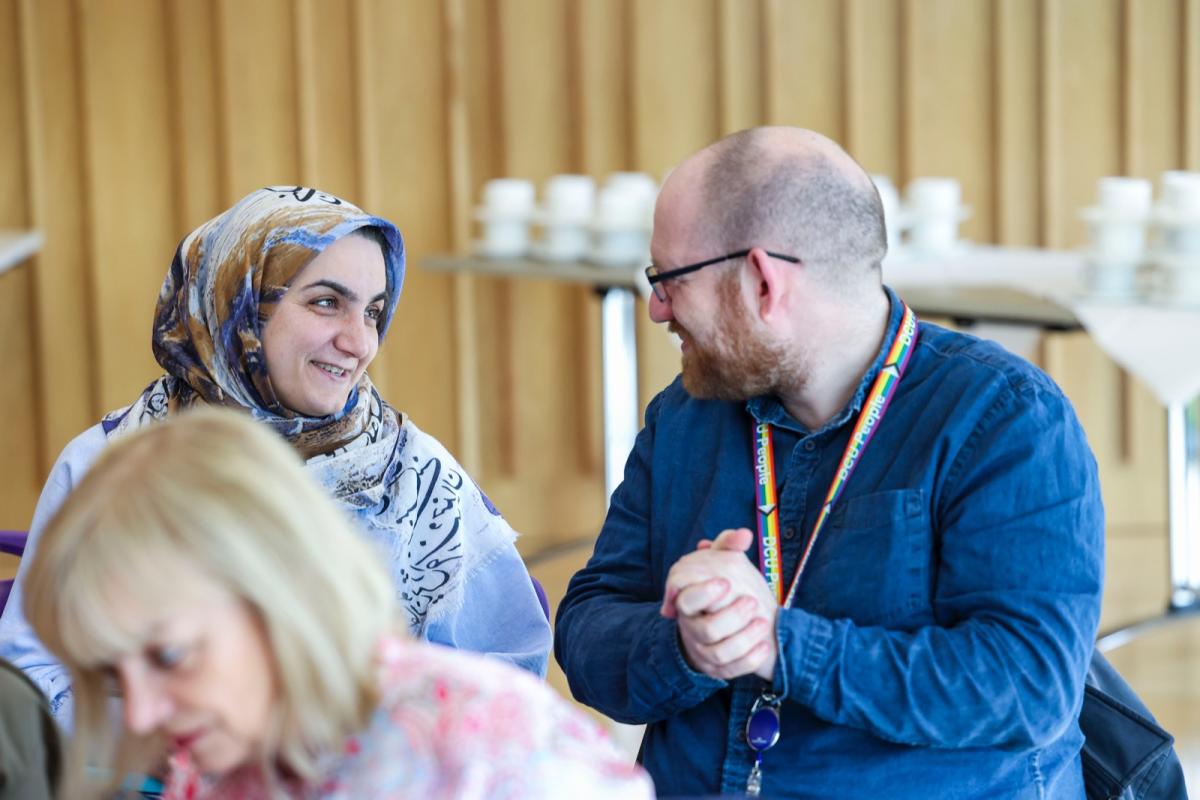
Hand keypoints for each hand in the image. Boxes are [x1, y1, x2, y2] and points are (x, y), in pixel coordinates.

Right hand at [661, 528, 779, 681]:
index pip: (684, 599)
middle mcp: (692, 628)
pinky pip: (733, 670)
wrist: (730, 623)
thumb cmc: (725, 591)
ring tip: (763, 620)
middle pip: (705, 629)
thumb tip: (743, 534)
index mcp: (688, 602)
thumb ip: (729, 546)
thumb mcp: (724, 565)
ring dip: (745, 637)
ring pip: (719, 653)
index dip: (703, 593)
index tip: (726, 583)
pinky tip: (764, 643)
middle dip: (731, 617)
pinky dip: (750, 658)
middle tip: (751, 601)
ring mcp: (704, 651)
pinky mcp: (719, 669)